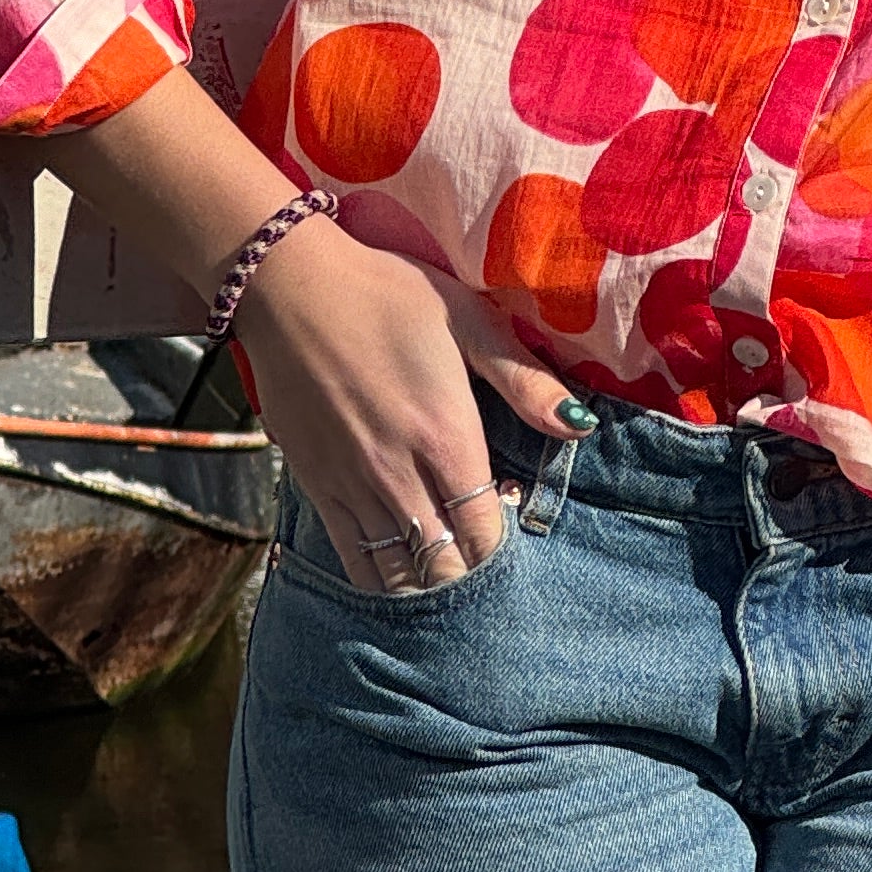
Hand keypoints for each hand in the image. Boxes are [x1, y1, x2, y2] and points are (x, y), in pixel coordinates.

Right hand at [235, 213, 590, 594]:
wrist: (291, 288)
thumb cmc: (388, 295)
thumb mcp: (467, 319)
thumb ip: (523, 378)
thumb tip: (579, 426)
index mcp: (446, 436)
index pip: (484, 533)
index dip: (501, 547)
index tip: (508, 526)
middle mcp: (399, 474)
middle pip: (444, 567)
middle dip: (469, 574)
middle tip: (480, 554)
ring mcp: (353, 487)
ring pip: (398, 575)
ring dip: (428, 583)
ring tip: (446, 571)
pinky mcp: (315, 488)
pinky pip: (352, 561)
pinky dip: (380, 581)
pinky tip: (400, 573)